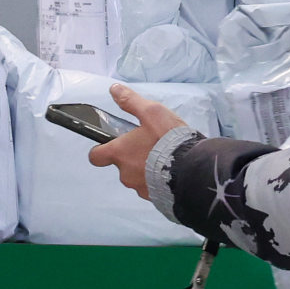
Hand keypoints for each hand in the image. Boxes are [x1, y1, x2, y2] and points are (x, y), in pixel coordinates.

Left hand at [89, 84, 184, 198]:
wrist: (193, 170)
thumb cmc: (169, 140)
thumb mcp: (152, 113)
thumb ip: (131, 101)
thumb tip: (114, 89)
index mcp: (120, 153)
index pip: (96, 156)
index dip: (100, 150)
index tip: (110, 145)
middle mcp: (126, 174)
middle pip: (122, 166)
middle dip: (133, 158)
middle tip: (151, 146)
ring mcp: (140, 188)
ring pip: (138, 178)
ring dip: (147, 170)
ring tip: (165, 159)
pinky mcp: (156, 199)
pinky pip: (153, 188)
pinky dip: (159, 181)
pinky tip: (173, 172)